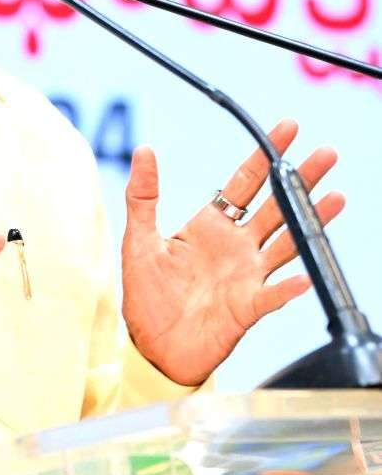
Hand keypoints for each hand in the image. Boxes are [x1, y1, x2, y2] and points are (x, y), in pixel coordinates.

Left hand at [121, 119, 345, 385]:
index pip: (245, 182)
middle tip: (327, 154)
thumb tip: (144, 150)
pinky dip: (289, 287)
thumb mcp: (139, 239)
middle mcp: (236, 246)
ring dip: (310, 222)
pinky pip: (273, 295)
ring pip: (287, 243)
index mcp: (211, 225)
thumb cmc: (146, 293)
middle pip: (276, 205)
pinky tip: (305, 277)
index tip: (287, 129)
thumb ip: (143, 196)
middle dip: (301, 179)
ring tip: (335, 198)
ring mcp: (247, 276)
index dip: (266, 155)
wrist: (151, 346)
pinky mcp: (247, 308)